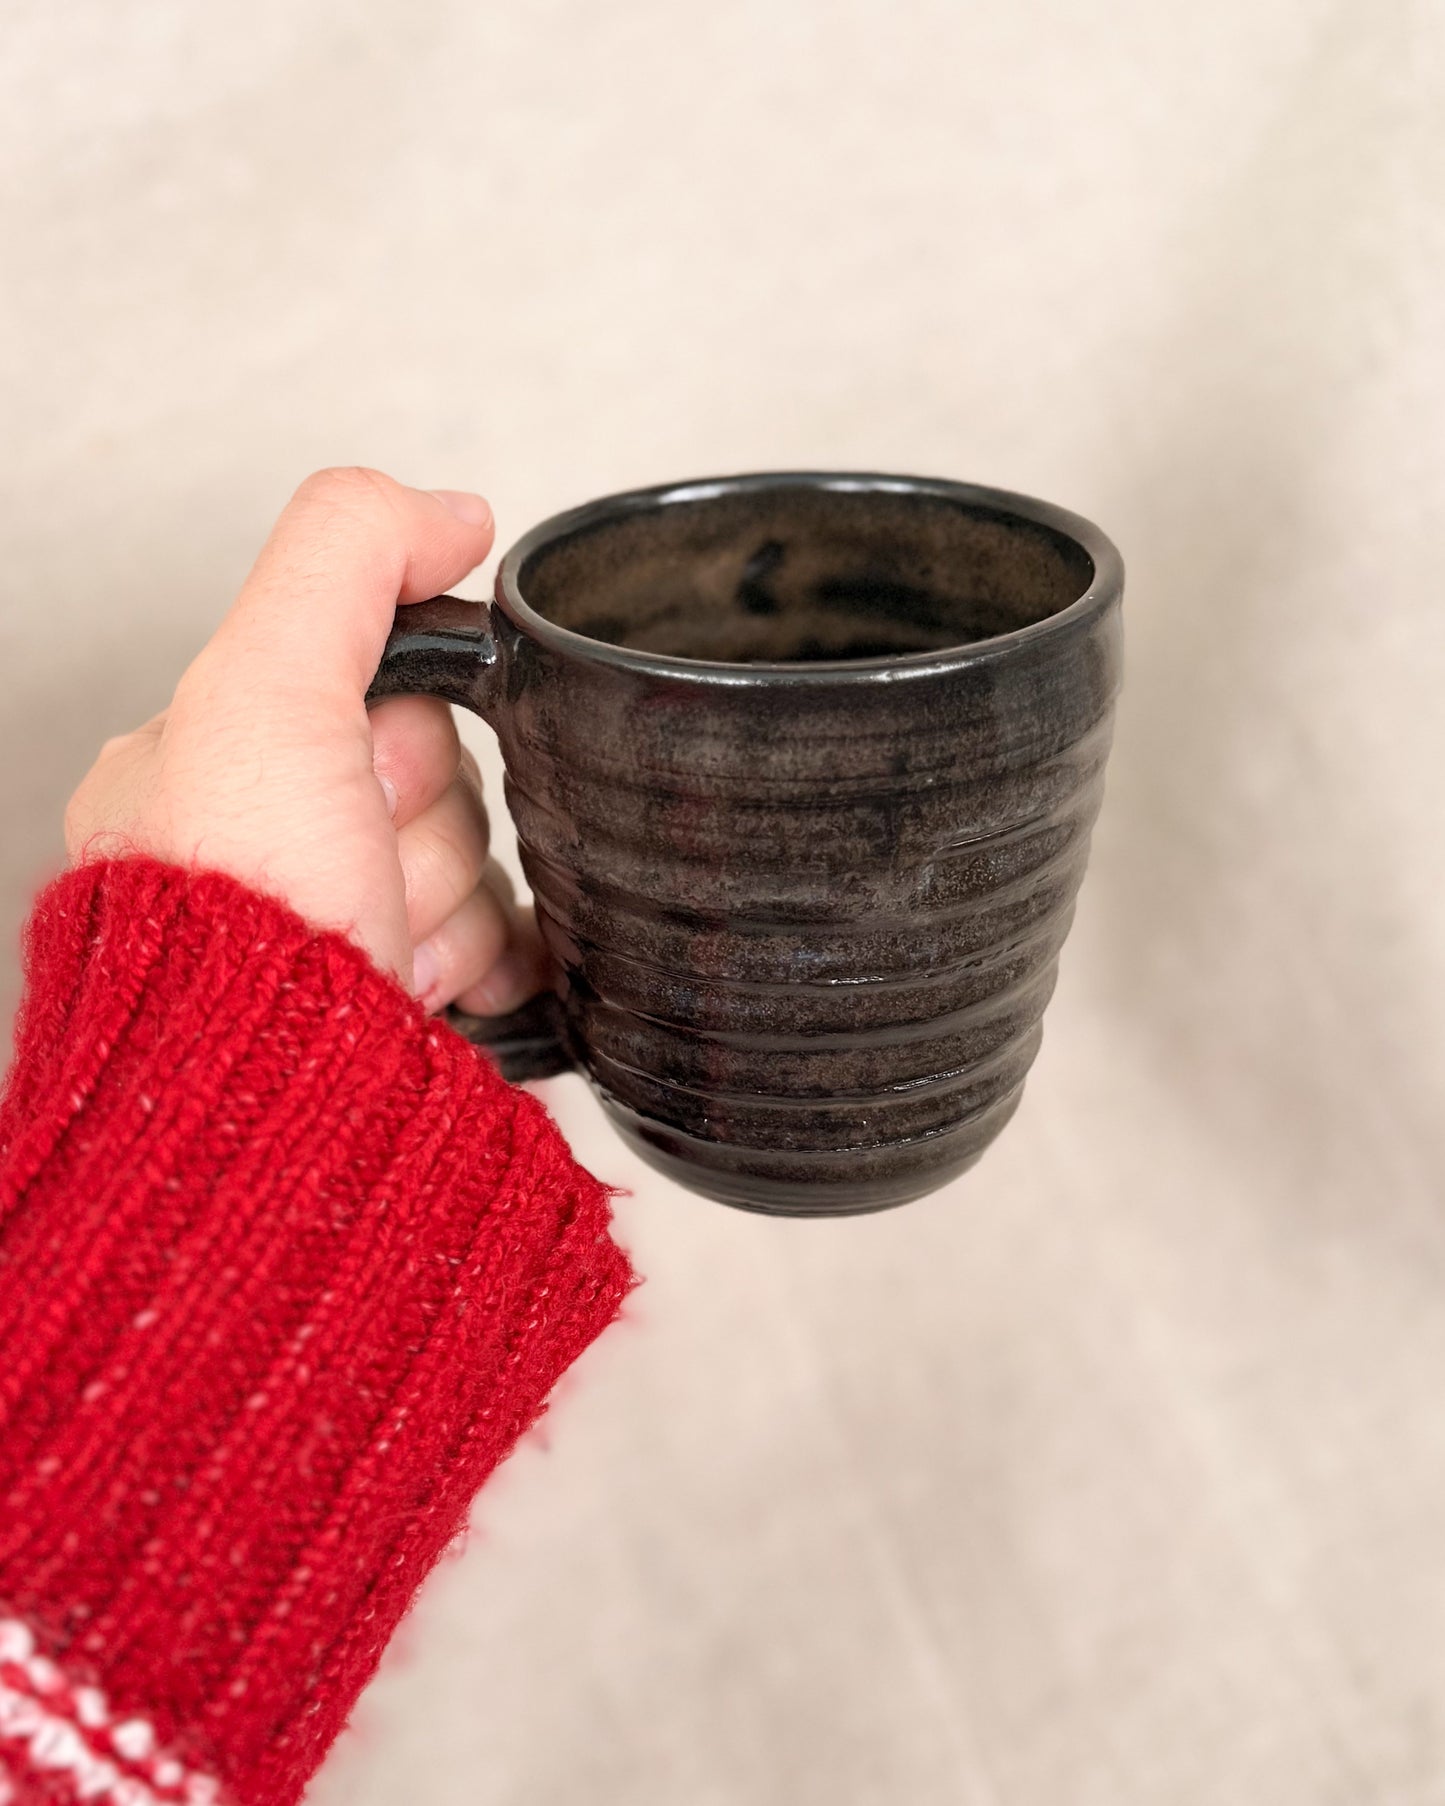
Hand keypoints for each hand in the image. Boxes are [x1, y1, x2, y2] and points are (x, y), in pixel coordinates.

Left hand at [64, 466, 549, 1015]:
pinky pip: (511, 949)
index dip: (401, 730)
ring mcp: (341, 940)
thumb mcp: (261, 685)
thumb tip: (454, 513)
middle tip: (368, 876)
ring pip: (479, 868)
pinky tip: (445, 987)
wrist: (280, 1122)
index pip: (375, 691)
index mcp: (210, 773)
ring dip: (460, 910)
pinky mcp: (407, 1011)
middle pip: (441, 783)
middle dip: (430, 831)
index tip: (358, 778)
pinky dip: (502, 964)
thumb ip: (346, 557)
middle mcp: (272, 856)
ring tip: (397, 956)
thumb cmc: (236, 935)